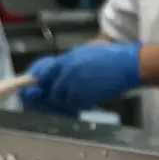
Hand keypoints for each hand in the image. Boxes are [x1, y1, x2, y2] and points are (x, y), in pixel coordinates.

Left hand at [20, 42, 141, 116]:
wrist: (126, 65)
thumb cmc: (110, 56)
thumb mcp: (85, 51)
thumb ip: (70, 61)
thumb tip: (60, 70)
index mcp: (67, 59)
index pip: (44, 73)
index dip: (37, 83)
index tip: (32, 90)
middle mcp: (67, 73)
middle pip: (50, 89)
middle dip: (46, 98)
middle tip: (42, 104)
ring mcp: (75, 86)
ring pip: (60, 100)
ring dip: (61, 104)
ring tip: (63, 106)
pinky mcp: (85, 98)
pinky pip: (73, 106)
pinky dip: (73, 108)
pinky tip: (77, 107)